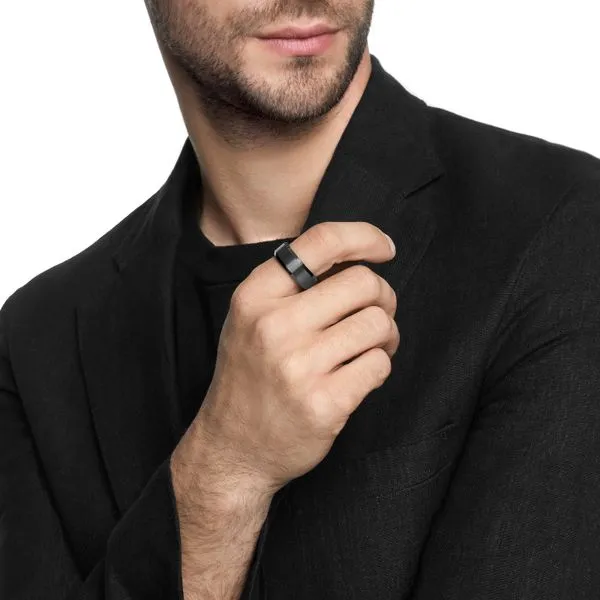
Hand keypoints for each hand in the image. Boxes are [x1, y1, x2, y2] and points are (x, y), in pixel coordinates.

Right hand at [175, 221, 398, 499]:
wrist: (233, 448)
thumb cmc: (250, 377)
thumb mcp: (251, 320)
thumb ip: (293, 287)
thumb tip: (358, 259)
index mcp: (255, 296)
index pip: (321, 241)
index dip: (365, 237)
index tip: (384, 248)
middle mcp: (274, 325)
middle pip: (362, 282)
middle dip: (382, 296)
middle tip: (377, 314)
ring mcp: (299, 366)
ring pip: (378, 323)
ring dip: (386, 335)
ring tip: (371, 347)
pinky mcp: (325, 403)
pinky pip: (379, 364)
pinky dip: (379, 366)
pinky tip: (361, 375)